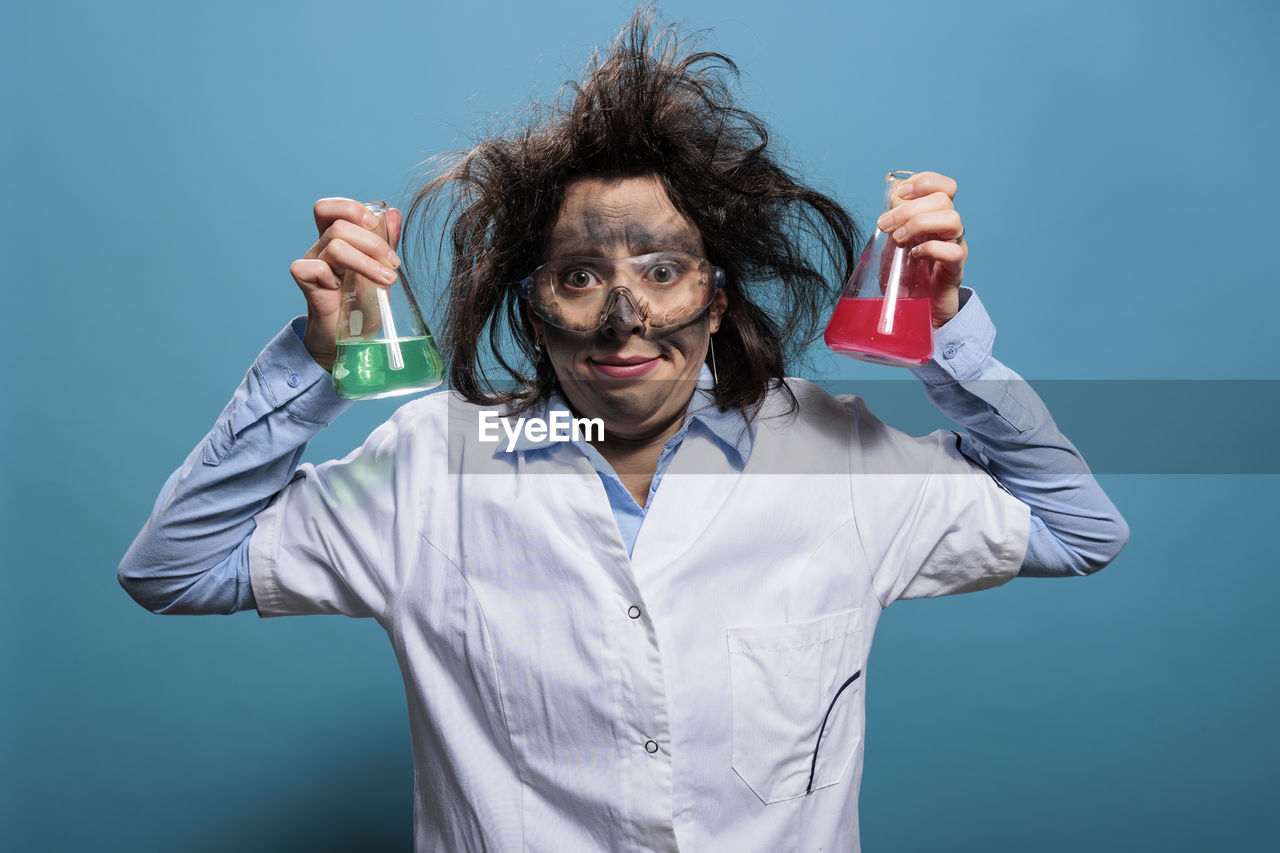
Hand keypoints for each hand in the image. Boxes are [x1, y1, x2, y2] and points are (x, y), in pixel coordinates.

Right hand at [289, 198, 403, 370]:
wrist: (351, 340)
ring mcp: (313, 265)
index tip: (375, 225)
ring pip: (334, 245)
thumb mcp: (381, 269)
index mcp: (336, 239)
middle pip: (339, 226)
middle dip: (373, 243)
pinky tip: (343, 290)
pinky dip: (331, 275)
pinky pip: (312, 268)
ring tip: (387, 280)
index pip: (329, 208)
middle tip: (393, 264)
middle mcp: (321, 248)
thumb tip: (394, 213)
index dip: (350, 208)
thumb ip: (386, 242)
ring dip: (366, 262)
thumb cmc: (363, 304)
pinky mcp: (307, 285)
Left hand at [875, 172, 965, 328]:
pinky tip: (914, 255)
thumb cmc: (905, 274)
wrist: (914, 311)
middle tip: (885, 225)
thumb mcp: (894, 241)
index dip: (925, 181)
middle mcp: (949, 229)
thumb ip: (895, 217)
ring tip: (899, 239)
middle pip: (943, 199)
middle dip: (908, 208)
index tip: (899, 192)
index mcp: (936, 217)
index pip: (945, 186)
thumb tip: (893, 191)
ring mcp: (955, 247)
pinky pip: (953, 250)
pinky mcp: (955, 270)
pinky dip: (930, 248)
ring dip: (919, 224)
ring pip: (953, 218)